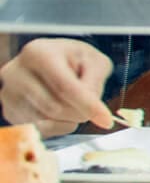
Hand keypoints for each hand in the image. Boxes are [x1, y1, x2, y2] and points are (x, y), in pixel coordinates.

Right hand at [0, 38, 116, 136]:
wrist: (47, 61)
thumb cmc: (73, 60)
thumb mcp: (94, 61)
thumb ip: (96, 81)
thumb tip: (92, 108)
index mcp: (38, 53)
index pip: (64, 86)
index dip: (88, 105)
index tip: (107, 120)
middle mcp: (16, 72)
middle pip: (55, 107)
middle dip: (80, 112)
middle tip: (91, 107)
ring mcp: (8, 93)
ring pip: (47, 121)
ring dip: (70, 119)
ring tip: (73, 103)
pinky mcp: (9, 111)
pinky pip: (39, 129)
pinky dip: (58, 126)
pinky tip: (62, 112)